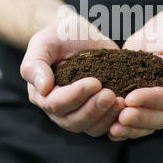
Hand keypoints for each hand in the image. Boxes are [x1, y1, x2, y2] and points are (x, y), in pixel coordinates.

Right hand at [20, 14, 124, 136]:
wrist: (80, 34)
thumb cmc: (59, 36)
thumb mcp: (44, 42)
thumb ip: (35, 64)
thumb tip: (43, 89)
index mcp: (42, 94)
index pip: (55, 104)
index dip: (75, 96)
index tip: (95, 82)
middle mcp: (58, 109)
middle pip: (73, 121)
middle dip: (93, 109)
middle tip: (110, 94)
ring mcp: (78, 112)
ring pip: (90, 128)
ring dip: (106, 117)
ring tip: (121, 101)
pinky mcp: (97, 112)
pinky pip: (105, 125)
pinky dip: (116, 120)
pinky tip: (127, 107)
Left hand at [109, 14, 162, 140]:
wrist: (160, 32)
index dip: (152, 100)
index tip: (131, 98)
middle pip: (162, 117)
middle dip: (141, 117)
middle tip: (121, 116)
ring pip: (150, 125)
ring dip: (133, 128)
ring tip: (114, 128)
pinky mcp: (147, 106)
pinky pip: (140, 124)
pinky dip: (127, 130)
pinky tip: (112, 131)